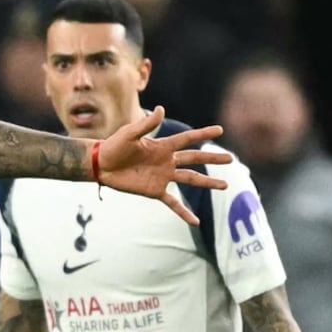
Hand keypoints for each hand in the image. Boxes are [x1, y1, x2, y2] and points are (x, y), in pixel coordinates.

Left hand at [97, 106, 232, 225]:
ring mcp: (162, 177)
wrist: (101, 165)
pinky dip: (184, 212)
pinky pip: (173, 203)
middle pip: (194, 159)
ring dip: (207, 183)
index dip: (202, 135)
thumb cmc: (114, 146)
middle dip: (212, 159)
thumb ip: (146, 124)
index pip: (187, 139)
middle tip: (230, 159)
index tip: (219, 130)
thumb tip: (162, 109)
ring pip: (190, 179)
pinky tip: (196, 222)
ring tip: (224, 185)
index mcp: (162, 146)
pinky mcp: (155, 191)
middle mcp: (166, 161)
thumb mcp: (129, 133)